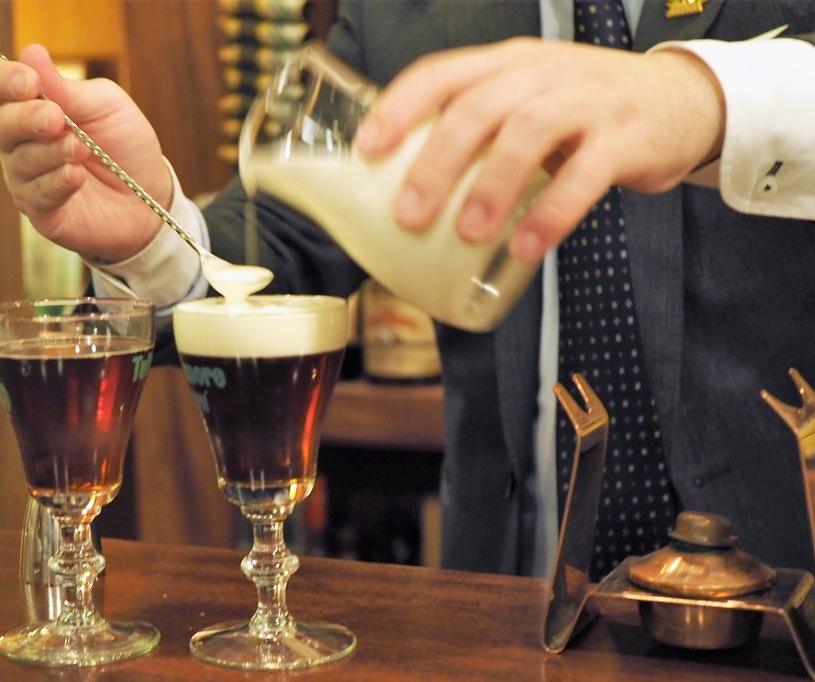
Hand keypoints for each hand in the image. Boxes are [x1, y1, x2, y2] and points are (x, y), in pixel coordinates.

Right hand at [0, 44, 170, 263]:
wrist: (148, 195)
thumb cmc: (124, 145)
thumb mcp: (105, 106)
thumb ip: (68, 87)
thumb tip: (30, 52)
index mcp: (28, 106)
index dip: (2, 80)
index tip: (29, 81)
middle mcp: (19, 142)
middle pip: (0, 125)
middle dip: (26, 118)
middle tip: (56, 118)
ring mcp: (26, 178)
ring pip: (20, 161)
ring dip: (51, 152)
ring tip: (80, 149)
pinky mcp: (41, 211)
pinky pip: (36, 194)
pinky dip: (57, 181)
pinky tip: (77, 176)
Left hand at [355, 39, 724, 262]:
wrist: (684, 100)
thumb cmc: (585, 113)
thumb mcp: (529, 102)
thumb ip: (482, 132)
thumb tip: (411, 193)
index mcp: (508, 63)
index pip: (443, 72)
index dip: (400, 107)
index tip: (367, 150)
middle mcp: (544, 73)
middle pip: (479, 106)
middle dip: (437, 162)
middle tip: (410, 216)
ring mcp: (588, 101)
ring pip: (529, 131)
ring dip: (491, 186)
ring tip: (467, 233)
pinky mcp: (627, 137)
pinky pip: (585, 174)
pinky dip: (552, 213)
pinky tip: (527, 248)